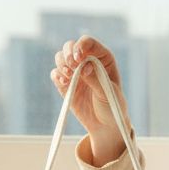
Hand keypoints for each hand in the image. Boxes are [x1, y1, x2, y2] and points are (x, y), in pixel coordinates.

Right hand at [49, 36, 130, 162]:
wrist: (105, 126)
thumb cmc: (112, 107)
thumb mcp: (108, 93)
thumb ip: (96, 78)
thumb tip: (84, 66)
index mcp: (103, 58)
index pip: (88, 43)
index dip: (81, 46)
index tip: (79, 58)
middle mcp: (87, 61)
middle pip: (70, 47)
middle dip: (68, 54)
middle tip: (72, 66)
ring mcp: (75, 72)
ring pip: (60, 58)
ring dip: (61, 64)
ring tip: (69, 76)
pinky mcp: (65, 84)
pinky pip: (55, 74)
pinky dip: (57, 76)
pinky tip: (64, 83)